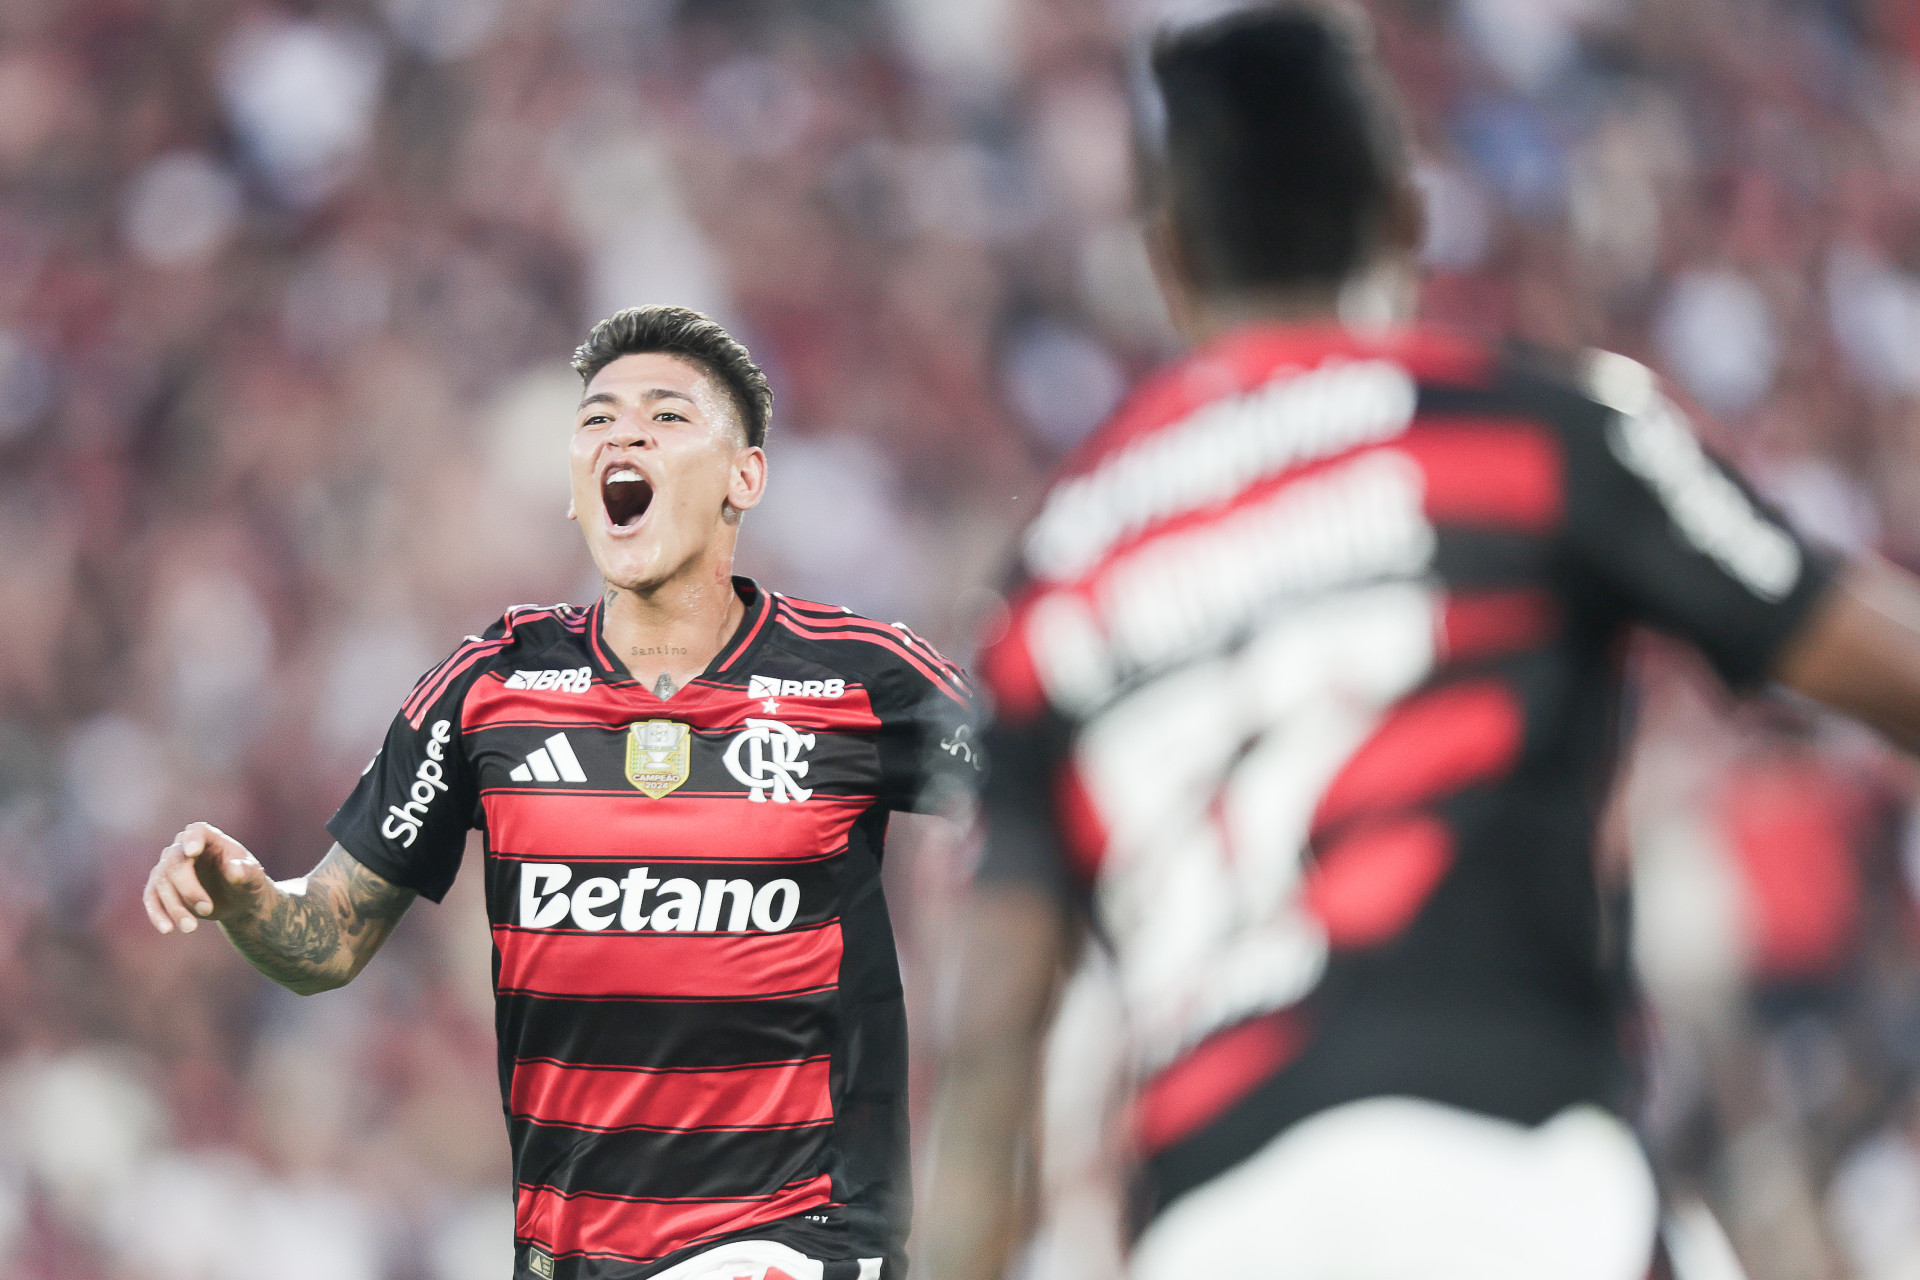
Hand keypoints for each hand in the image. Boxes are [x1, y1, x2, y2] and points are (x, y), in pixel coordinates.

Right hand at [142, 821, 270, 933]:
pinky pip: (151, 897)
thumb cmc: (246, 881)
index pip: (197, 831)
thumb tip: (234, 871)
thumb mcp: (253, 877)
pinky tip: (167, 929)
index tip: (192, 852)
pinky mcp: (160, 886)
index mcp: (210, 837)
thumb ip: (246, 872)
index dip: (193, 839)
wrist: (237, 899)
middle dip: (188, 889)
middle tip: (207, 910)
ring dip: (174, 907)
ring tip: (191, 927)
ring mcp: (169, 866)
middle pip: (175, 863)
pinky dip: (157, 913)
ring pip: (161, 883)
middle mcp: (184, 847)